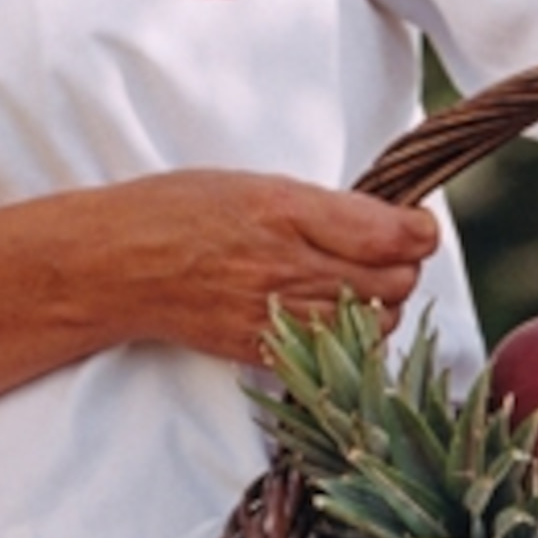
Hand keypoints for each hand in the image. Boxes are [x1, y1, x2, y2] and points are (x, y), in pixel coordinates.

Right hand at [105, 168, 439, 363]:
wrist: (118, 265)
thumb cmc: (181, 210)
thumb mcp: (256, 183)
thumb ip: (325, 206)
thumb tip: (392, 224)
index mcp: (287, 210)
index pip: (393, 234)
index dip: (419, 231)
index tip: (415, 226)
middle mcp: (286, 265)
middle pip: (394, 283)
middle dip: (402, 267)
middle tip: (383, 253)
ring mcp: (276, 315)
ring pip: (374, 324)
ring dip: (379, 305)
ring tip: (353, 285)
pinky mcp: (264, 351)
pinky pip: (336, 353)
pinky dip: (348, 338)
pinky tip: (329, 316)